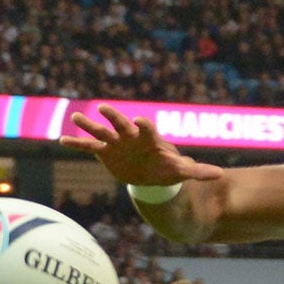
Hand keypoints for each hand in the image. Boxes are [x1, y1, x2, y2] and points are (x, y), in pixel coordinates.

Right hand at [60, 104, 225, 187]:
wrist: (152, 175)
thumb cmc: (168, 168)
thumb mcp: (182, 171)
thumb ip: (199, 171)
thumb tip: (222, 175)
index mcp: (150, 138)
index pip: (147, 129)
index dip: (144, 125)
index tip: (139, 121)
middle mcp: (131, 137)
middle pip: (121, 124)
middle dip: (114, 117)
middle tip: (103, 108)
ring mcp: (117, 143)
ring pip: (101, 132)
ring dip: (89, 125)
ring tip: (75, 117)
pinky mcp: (106, 153)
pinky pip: (89, 147)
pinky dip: (77, 143)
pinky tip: (62, 139)